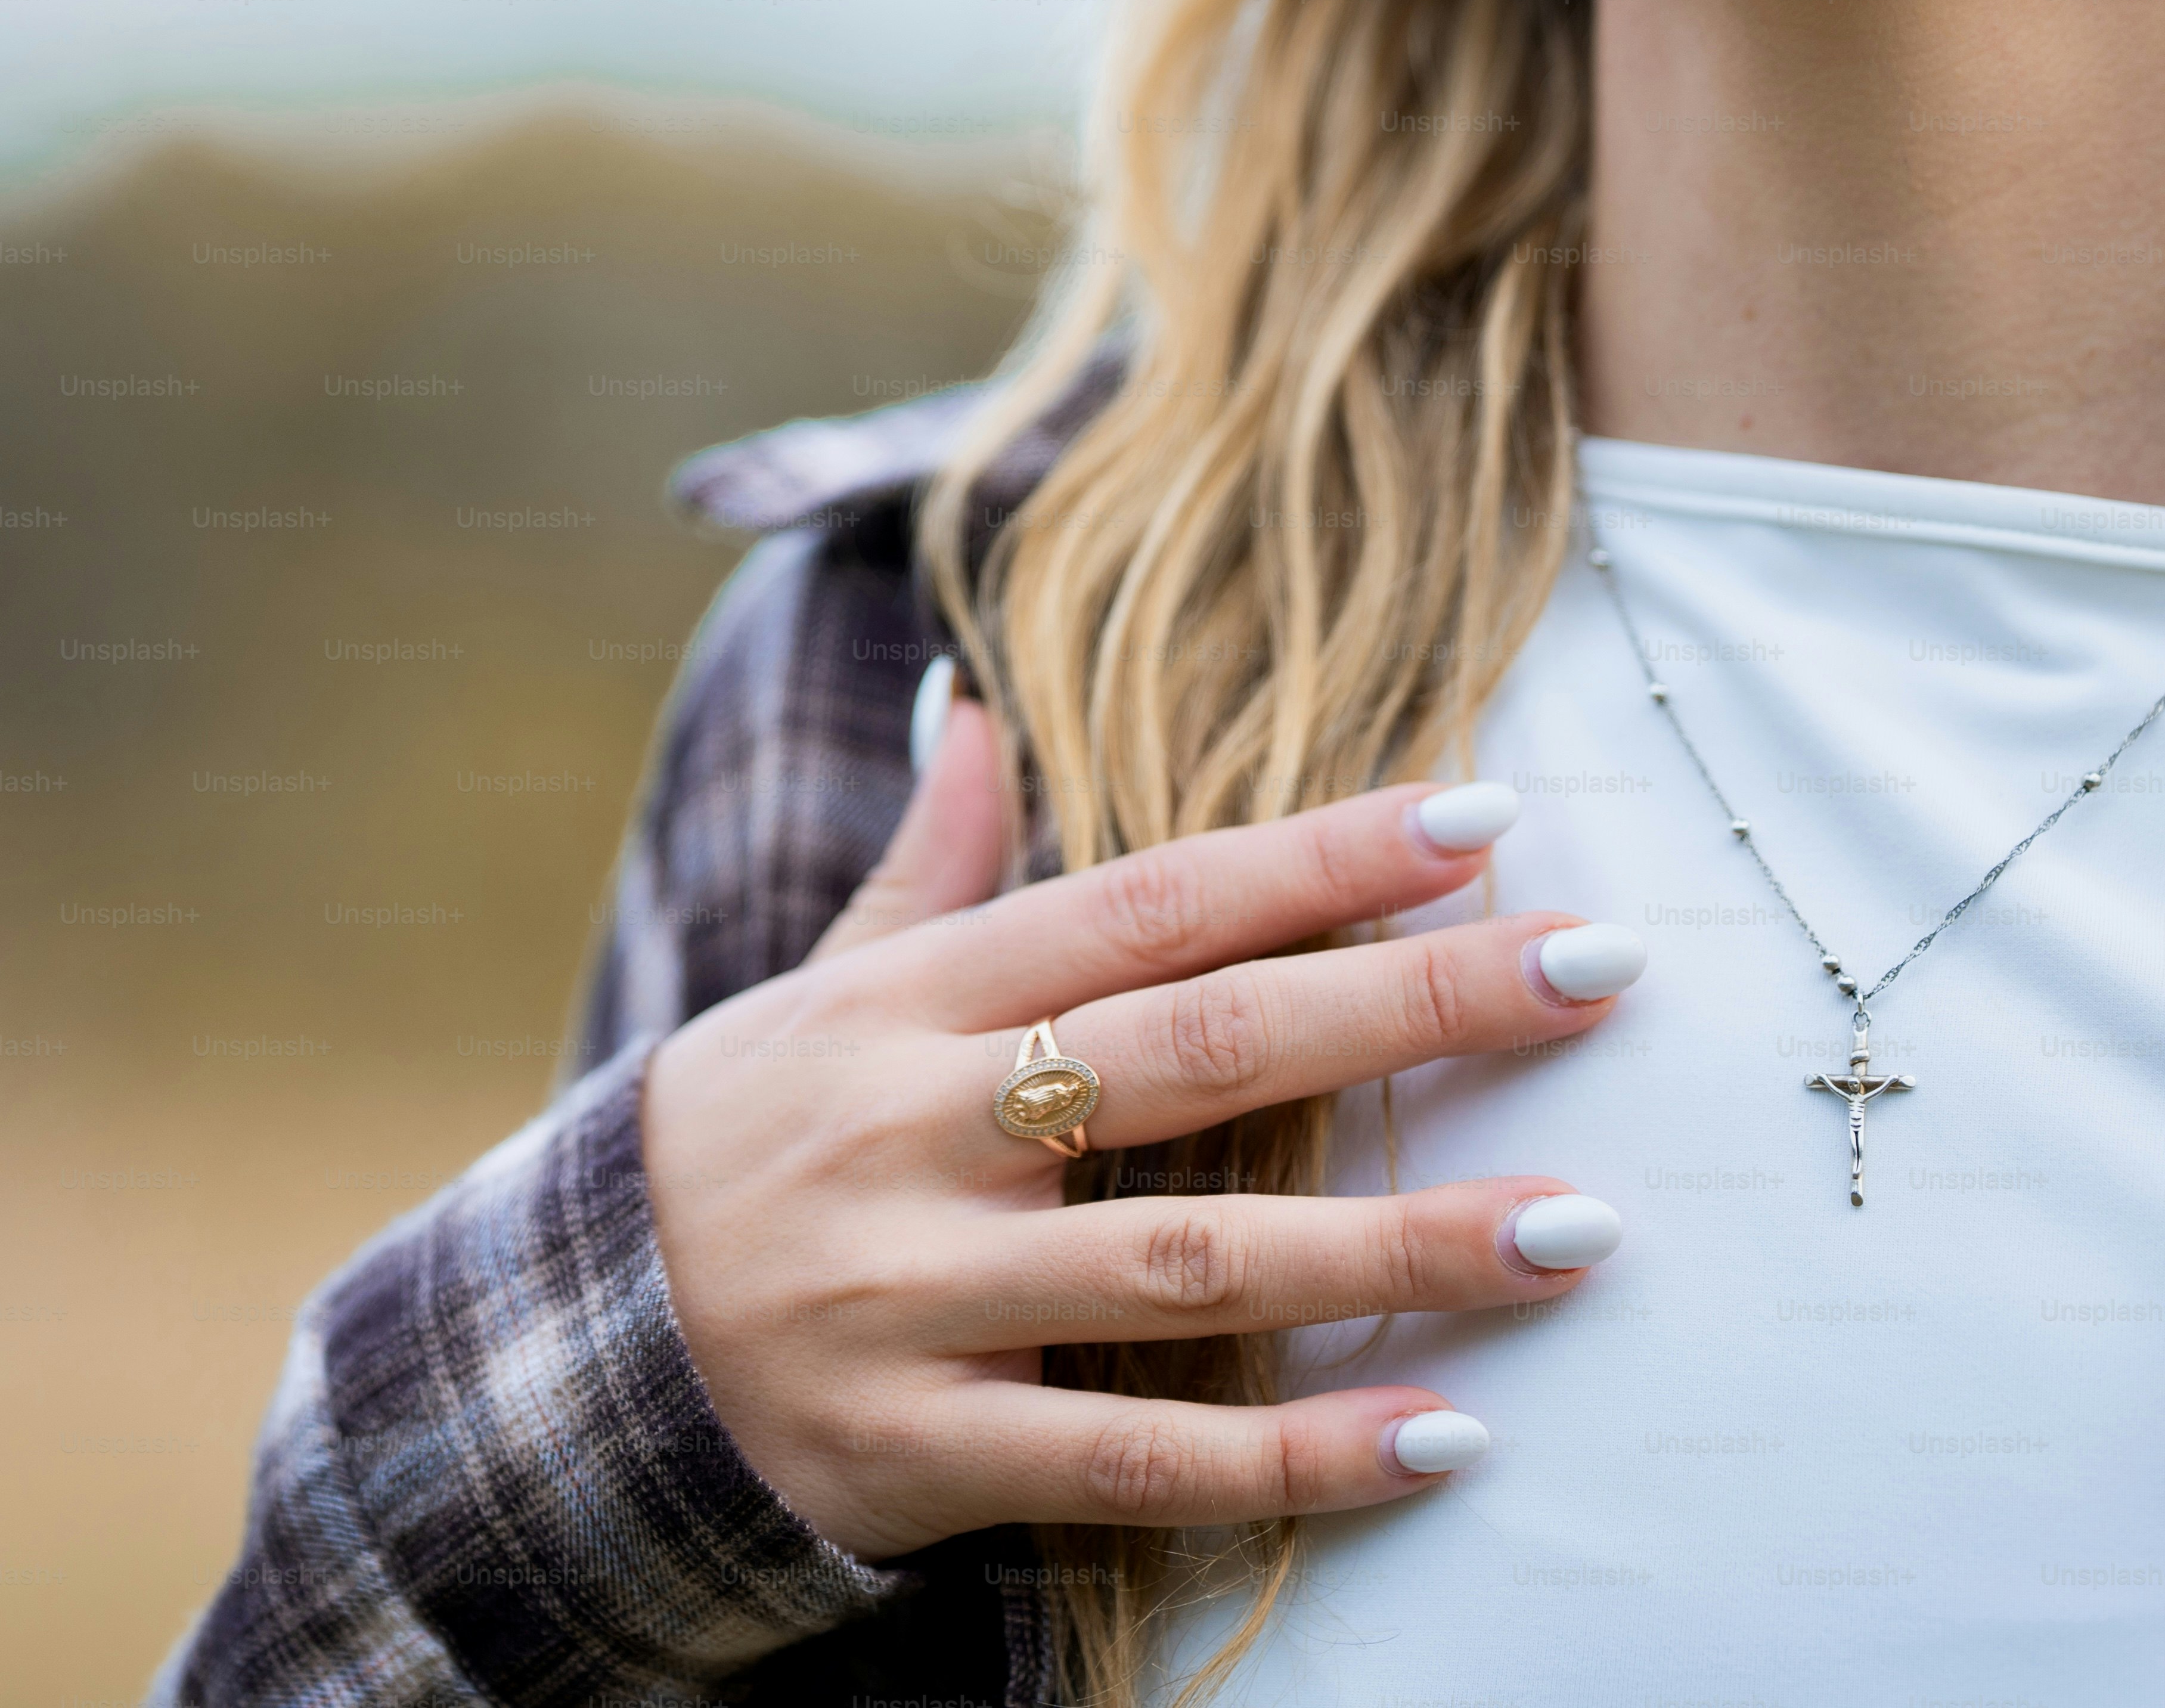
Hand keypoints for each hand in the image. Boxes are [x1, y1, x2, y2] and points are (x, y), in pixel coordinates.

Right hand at [640, 696, 1646, 1560]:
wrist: (569, 1348)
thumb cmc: (746, 1137)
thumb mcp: (813, 984)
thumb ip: (925, 863)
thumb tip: (964, 704)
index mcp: (909, 1001)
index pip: (1146, 906)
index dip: (1316, 858)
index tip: (1481, 817)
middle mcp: (921, 1134)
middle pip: (1198, 1054)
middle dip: (1408, 1009)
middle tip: (1595, 972)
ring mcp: (917, 1301)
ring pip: (1188, 1263)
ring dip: (1395, 1245)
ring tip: (1577, 1228)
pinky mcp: (919, 1453)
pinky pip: (1132, 1460)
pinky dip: (1294, 1459)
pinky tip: (1445, 1437)